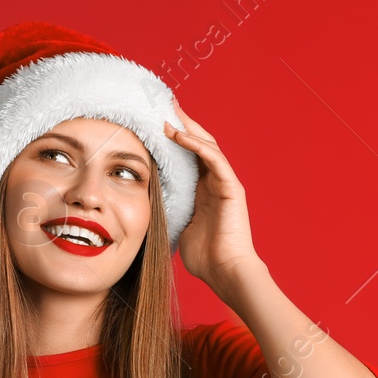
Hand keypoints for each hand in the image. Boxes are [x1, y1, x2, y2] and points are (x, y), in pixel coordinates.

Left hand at [163, 99, 262, 287]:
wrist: (225, 272)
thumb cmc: (205, 258)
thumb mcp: (178, 229)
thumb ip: (168, 213)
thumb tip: (145, 207)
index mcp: (203, 192)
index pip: (189, 156)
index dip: (175, 138)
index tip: (156, 123)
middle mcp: (215, 183)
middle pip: (200, 144)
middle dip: (183, 123)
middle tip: (164, 105)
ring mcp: (225, 184)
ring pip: (207, 145)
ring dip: (187, 128)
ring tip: (168, 113)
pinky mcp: (231, 187)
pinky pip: (213, 158)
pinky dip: (196, 144)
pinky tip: (178, 134)